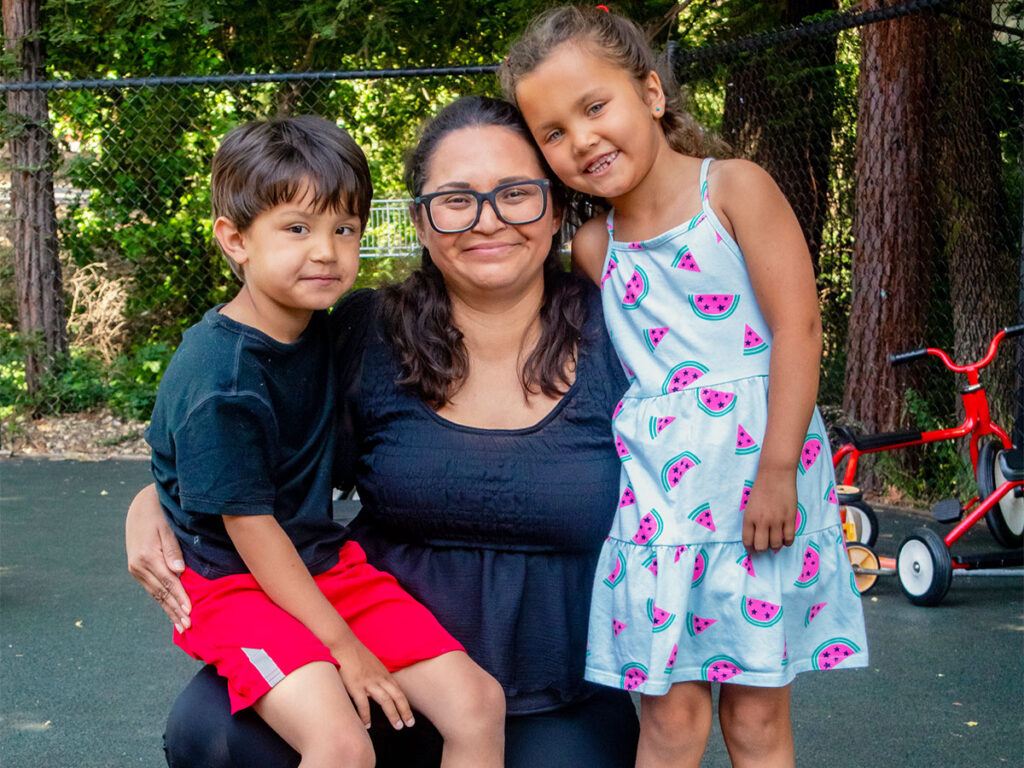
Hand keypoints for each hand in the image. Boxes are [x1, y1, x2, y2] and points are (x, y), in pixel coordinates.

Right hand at [125, 484, 191, 631]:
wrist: (139, 507)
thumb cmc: (159, 514)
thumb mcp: (167, 528)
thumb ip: (173, 550)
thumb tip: (179, 571)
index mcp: (147, 557)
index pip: (168, 583)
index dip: (180, 598)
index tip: (190, 612)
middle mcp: (138, 567)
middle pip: (161, 593)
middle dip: (175, 611)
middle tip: (188, 627)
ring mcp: (136, 569)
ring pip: (156, 594)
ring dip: (169, 610)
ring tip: (181, 625)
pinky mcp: (137, 569)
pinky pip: (152, 589)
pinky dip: (162, 601)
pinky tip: (170, 610)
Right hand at [331, 637, 414, 730]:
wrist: (345, 645)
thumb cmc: (358, 656)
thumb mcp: (373, 667)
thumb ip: (378, 679)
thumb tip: (379, 694)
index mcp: (384, 675)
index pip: (399, 692)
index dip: (406, 706)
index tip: (410, 718)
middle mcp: (380, 679)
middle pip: (396, 696)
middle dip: (404, 711)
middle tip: (409, 724)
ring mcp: (369, 682)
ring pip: (385, 700)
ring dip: (393, 714)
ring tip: (397, 726)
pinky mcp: (356, 685)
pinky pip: (363, 704)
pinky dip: (366, 716)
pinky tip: (367, 725)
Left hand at [742, 470, 796, 551]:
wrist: (775, 474)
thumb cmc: (761, 489)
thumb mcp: (750, 506)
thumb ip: (752, 521)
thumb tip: (756, 538)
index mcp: (749, 517)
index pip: (747, 541)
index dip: (750, 549)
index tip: (752, 550)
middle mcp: (762, 521)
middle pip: (761, 547)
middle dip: (762, 549)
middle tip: (765, 545)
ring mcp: (777, 520)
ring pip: (776, 545)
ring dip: (775, 545)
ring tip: (775, 540)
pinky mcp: (790, 518)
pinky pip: (789, 538)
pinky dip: (787, 542)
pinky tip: (785, 538)